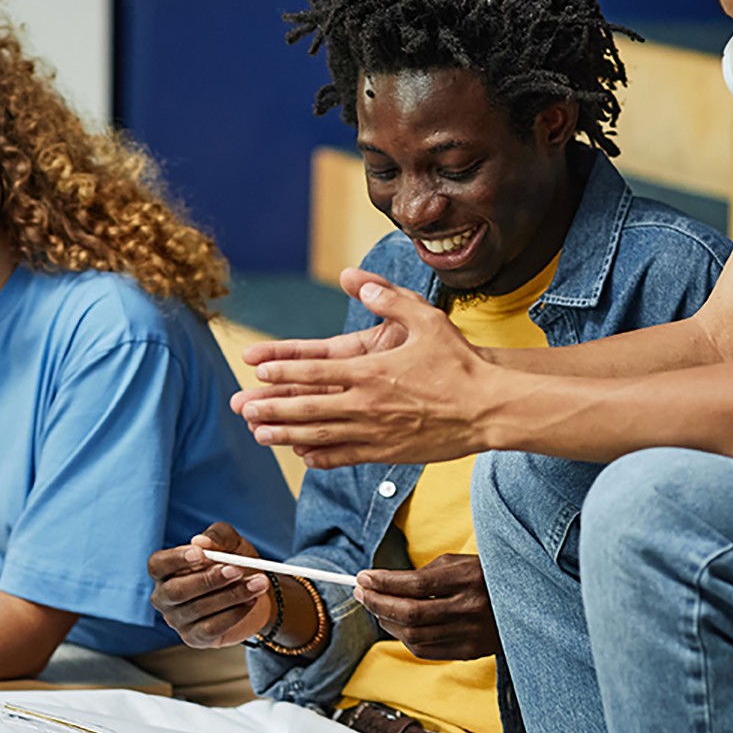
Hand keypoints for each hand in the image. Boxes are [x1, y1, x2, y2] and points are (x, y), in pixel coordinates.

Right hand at [148, 523, 275, 648]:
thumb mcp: (231, 543)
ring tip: (258, 582)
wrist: (255, 593)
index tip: (201, 554)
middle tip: (237, 570)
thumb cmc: (234, 563)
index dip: (176, 559)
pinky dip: (234, 613)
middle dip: (209, 580)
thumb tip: (200, 542)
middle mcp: (165, 596)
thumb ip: (217, 537)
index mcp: (165, 570)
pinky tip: (251, 601)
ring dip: (232, 594)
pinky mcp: (194, 638)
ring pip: (198, 608)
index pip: (158, 565)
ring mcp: (177, 620)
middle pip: (177, 590)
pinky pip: (211, 628)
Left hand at [235, 268, 500, 468]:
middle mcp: (368, 404)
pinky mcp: (387, 453)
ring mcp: (376, 432)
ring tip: (258, 433)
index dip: (284, 371)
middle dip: (271, 406)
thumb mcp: (426, 319)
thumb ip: (387, 297)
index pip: (316, 370)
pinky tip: (302, 455)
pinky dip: (320, 457)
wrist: (491, 408)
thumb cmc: (460, 362)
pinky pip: (345, 457)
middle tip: (241, 406)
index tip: (258, 369)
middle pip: (308, 406)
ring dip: (285, 434)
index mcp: (372, 370)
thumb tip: (353, 275)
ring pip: (320, 435)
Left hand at [355, 554, 495, 661]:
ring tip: (375, 607)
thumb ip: (424, 574)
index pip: (415, 584)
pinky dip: (404, 638)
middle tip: (361, 592)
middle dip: (378, 602)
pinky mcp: (469, 652)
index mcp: (468, 579)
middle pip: (410, 613)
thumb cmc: (485, 577)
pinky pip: (425, 650)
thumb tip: (383, 583)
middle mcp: (470, 609)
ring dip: (386, 622)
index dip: (383, 582)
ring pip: (414, 636)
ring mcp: (470, 634)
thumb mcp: (459, 563)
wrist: (525, 605)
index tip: (363, 577)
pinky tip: (395, 625)